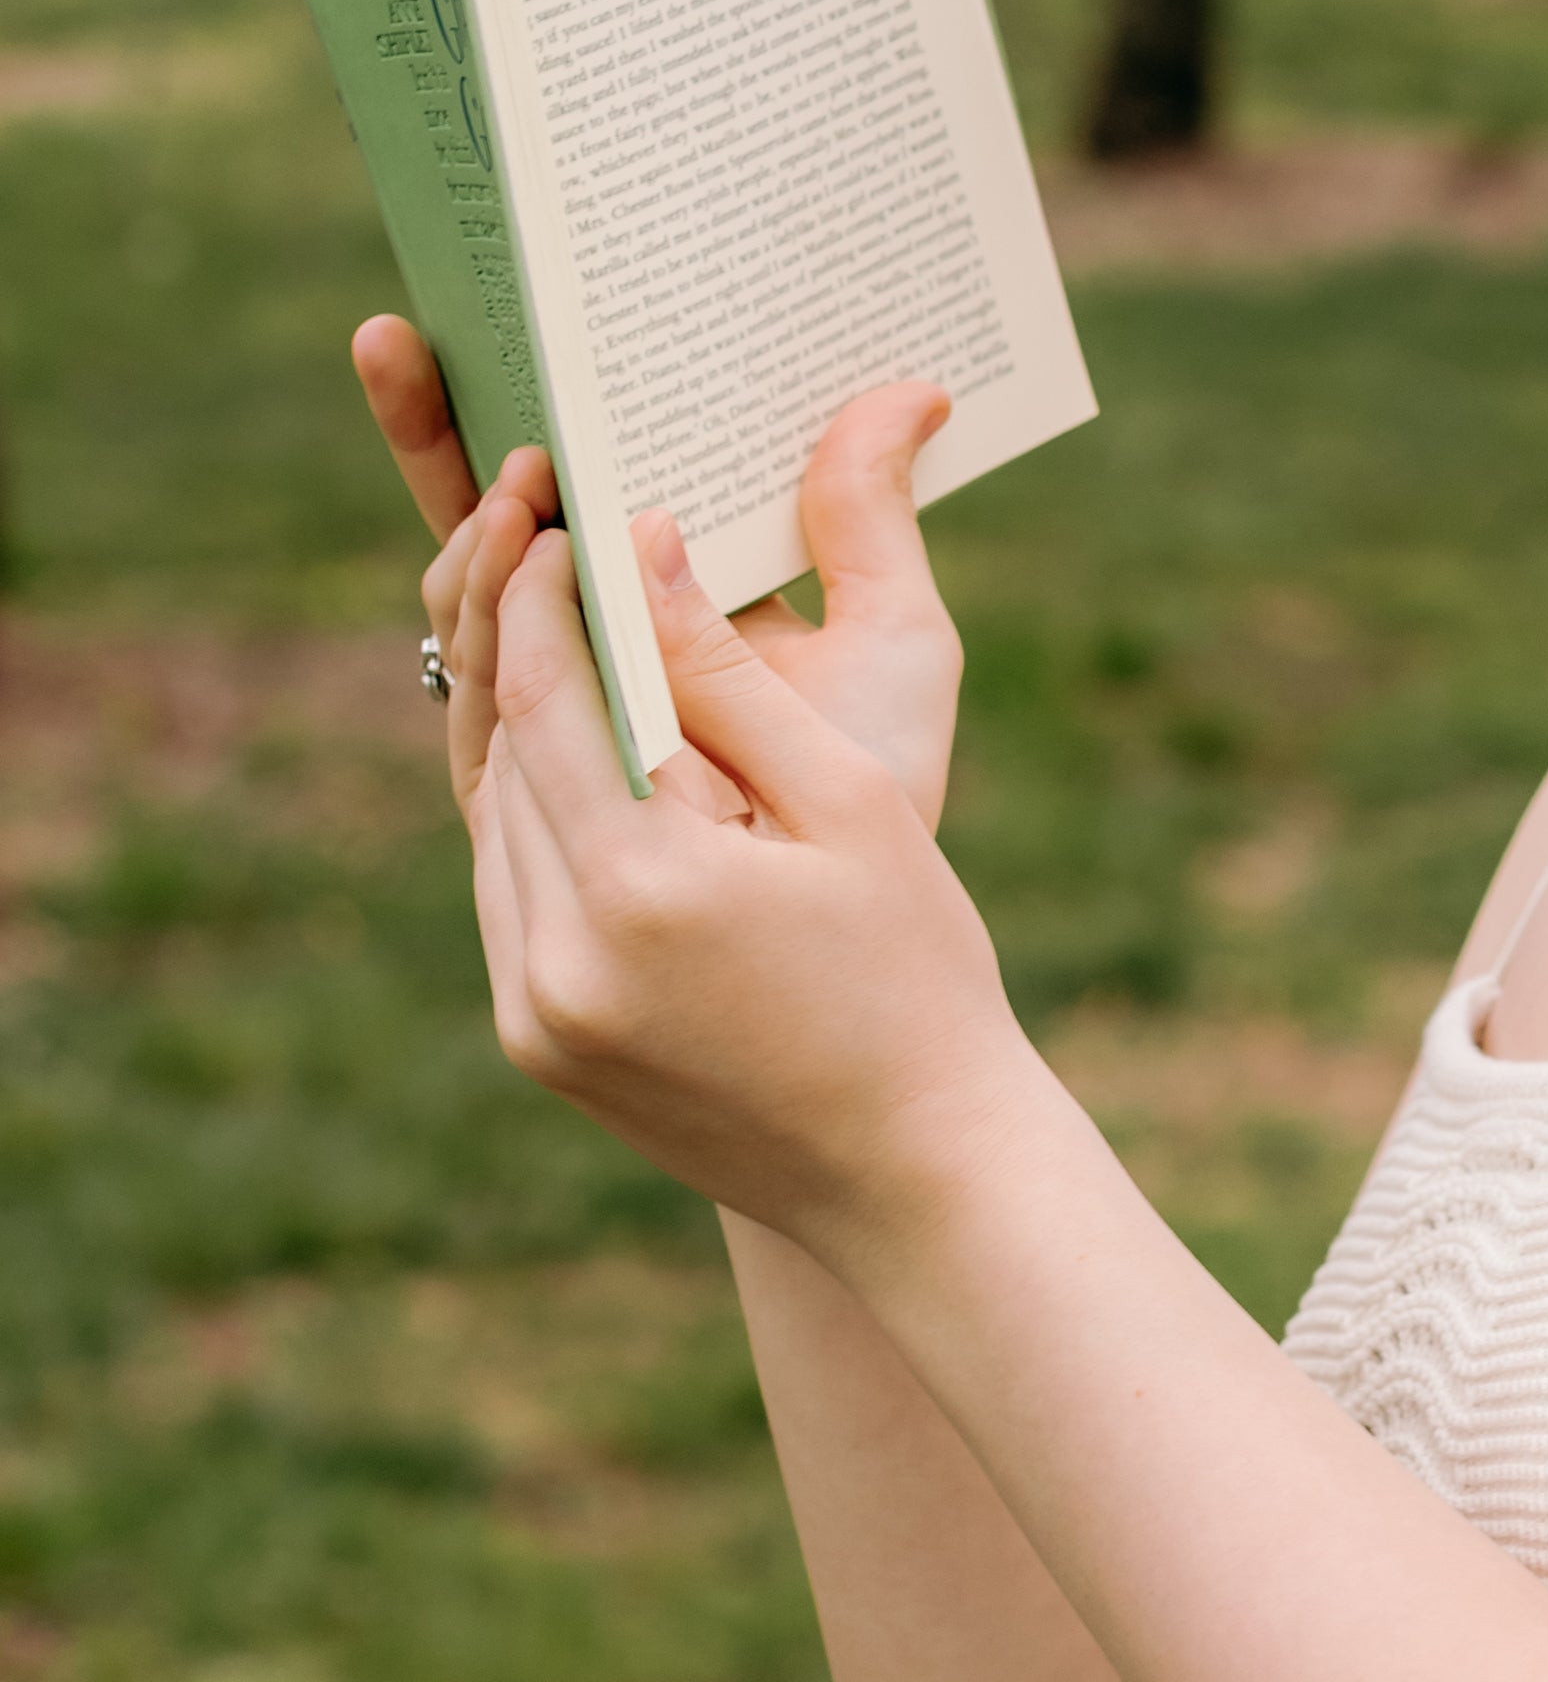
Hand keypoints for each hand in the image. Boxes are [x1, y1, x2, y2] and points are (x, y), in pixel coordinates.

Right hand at [353, 321, 967, 828]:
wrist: (854, 917)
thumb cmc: (881, 773)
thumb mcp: (898, 632)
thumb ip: (875, 518)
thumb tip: (913, 384)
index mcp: (675, 574)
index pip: (585, 462)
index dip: (538, 381)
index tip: (516, 293)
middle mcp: (596, 622)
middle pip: (496, 502)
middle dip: (440, 412)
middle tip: (408, 322)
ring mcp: (554, 687)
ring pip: (471, 574)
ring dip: (457, 494)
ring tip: (497, 432)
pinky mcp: (527, 755)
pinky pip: (479, 659)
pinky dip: (475, 588)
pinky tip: (499, 526)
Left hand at [465, 501, 1042, 1248]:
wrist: (916, 1168)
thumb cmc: (918, 972)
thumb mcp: (850, 803)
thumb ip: (730, 680)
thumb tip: (641, 552)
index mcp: (643, 882)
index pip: (548, 691)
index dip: (545, 590)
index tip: (562, 514)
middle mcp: (557, 954)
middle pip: (507, 753)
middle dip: (534, 649)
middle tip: (569, 561)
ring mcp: (534, 1011)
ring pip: (495, 826)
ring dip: (532, 736)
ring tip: (594, 662)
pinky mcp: (537, 1047)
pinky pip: (511, 899)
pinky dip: (543, 826)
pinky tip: (604, 785)